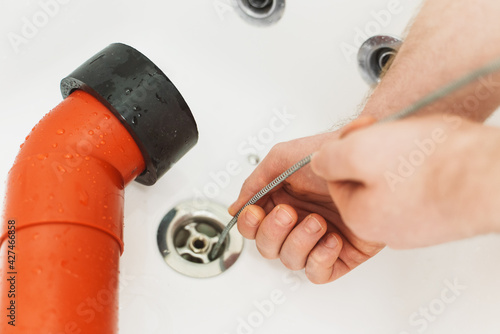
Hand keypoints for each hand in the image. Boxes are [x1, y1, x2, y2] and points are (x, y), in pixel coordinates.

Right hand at [229, 132, 384, 283]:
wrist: (367, 158)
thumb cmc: (330, 154)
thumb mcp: (282, 158)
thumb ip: (255, 183)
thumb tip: (236, 208)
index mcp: (280, 202)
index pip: (253, 227)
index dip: (250, 225)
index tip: (256, 212)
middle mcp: (297, 222)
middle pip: (267, 248)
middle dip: (274, 232)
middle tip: (290, 212)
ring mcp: (317, 239)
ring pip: (290, 261)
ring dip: (300, 242)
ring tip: (319, 222)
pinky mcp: (340, 254)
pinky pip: (318, 273)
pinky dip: (320, 259)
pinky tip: (332, 238)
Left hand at [312, 114, 499, 248]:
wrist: (493, 178)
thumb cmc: (432, 166)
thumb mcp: (360, 151)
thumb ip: (330, 159)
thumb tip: (318, 163)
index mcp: (360, 215)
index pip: (335, 176)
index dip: (347, 145)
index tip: (365, 129)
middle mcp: (385, 227)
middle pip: (363, 179)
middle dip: (372, 151)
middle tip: (392, 134)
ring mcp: (415, 224)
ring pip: (390, 181)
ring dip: (397, 157)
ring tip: (417, 143)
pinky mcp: (440, 215)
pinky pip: (417, 187)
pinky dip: (421, 168)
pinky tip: (434, 157)